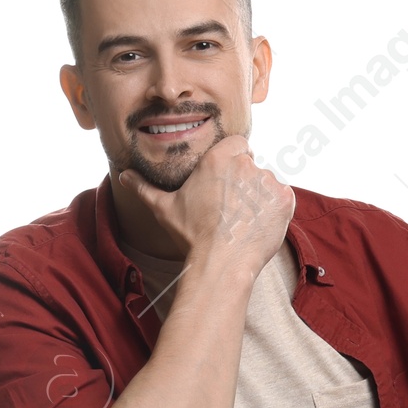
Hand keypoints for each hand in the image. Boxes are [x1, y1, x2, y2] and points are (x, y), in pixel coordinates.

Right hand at [118, 135, 293, 278]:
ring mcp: (268, 181)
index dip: (234, 162)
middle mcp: (245, 164)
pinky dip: (275, 210)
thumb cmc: (192, 235)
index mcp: (218, 158)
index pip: (238, 145)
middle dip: (246, 182)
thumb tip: (123, 176)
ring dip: (261, 197)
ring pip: (268, 183)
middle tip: (233, 208)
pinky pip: (284, 198)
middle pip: (252, 165)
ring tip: (244, 221)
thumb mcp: (164, 208)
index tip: (227, 182)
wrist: (221, 262)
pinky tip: (258, 225)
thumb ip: (144, 188)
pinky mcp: (285, 200)